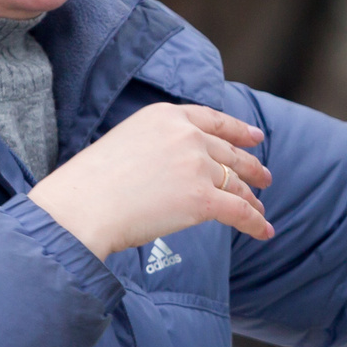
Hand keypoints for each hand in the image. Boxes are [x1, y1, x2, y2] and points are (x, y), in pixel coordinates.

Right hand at [29, 102, 273, 255]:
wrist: (81, 207)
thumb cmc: (90, 183)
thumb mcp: (125, 141)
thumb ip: (157, 146)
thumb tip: (176, 170)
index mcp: (165, 116)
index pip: (212, 120)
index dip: (238, 129)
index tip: (255, 136)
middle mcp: (186, 135)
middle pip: (228, 152)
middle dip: (250, 166)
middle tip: (264, 176)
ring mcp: (196, 166)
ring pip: (235, 183)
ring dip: (251, 197)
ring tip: (260, 207)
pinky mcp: (202, 199)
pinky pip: (239, 211)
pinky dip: (255, 222)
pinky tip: (264, 231)